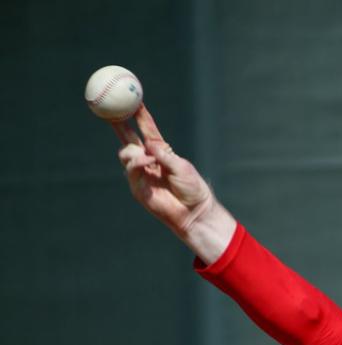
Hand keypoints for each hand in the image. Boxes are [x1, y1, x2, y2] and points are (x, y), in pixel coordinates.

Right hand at [111, 105, 234, 262]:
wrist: (194, 212)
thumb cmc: (192, 189)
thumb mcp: (181, 167)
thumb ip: (164, 155)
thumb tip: (148, 146)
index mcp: (161, 151)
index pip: (146, 129)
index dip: (139, 115)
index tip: (133, 99)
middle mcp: (148, 160)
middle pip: (128, 138)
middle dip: (118, 123)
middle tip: (110, 109)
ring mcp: (141, 173)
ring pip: (126, 153)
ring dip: (136, 152)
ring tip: (151, 158)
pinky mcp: (137, 187)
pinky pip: (131, 169)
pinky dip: (139, 163)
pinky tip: (149, 163)